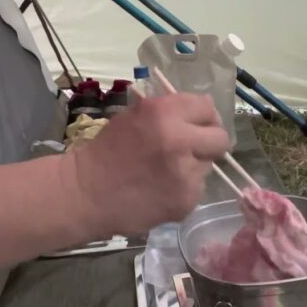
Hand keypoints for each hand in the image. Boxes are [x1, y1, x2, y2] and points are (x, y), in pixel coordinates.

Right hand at [67, 93, 229, 236]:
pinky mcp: (186, 200)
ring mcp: (186, 174)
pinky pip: (196, 189)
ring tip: (166, 173)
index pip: (207, 107)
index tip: (198, 125)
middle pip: (220, 139)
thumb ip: (169, 111)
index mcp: (164, 113)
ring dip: (194, 167)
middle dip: (210, 143)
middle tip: (193, 150)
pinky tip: (161, 191)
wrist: (86, 193)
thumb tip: (200, 112)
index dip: (204, 117)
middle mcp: (180, 140)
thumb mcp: (134, 116)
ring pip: (208, 166)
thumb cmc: (107, 151)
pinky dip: (183, 190)